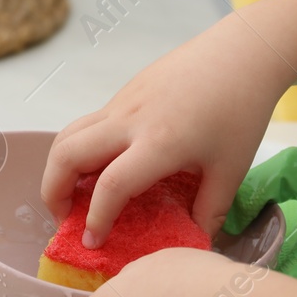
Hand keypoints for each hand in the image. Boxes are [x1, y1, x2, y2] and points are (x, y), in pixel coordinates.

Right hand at [42, 14, 296, 246]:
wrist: (243, 52)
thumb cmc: (242, 110)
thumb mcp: (232, 169)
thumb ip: (209, 212)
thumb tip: (193, 244)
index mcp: (159, 143)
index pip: (110, 186)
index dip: (96, 219)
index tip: (93, 242)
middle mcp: (131, 120)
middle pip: (67, 154)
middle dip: (53, 192)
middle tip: (67, 220)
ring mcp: (123, 102)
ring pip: (68, 133)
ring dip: (59, 167)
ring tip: (74, 195)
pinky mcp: (125, 92)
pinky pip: (88, 123)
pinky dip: (79, 149)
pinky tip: (102, 166)